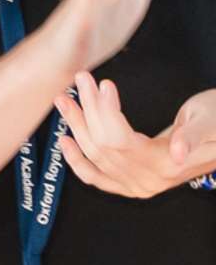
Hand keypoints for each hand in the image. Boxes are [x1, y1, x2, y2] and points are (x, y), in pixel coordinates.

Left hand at [58, 70, 215, 198]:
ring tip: (64, 99)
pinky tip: (64, 142)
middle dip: (88, 110)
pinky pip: (96, 177)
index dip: (106, 111)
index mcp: (167, 165)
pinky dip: (77, 161)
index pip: (121, 139)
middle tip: (81, 79)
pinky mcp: (132, 183)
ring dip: (76, 126)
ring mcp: (139, 185)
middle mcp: (150, 180)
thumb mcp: (210, 122)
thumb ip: (192, 136)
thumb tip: (176, 152)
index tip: (102, 84)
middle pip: (104, 145)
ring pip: (95, 156)